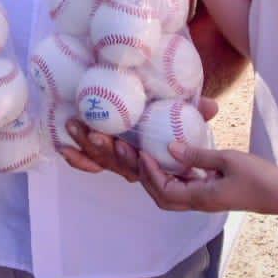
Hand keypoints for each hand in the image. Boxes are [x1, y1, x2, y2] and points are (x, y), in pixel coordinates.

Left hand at [61, 97, 216, 182]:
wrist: (167, 127)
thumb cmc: (178, 124)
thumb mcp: (189, 118)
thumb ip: (198, 113)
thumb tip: (212, 107)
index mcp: (159, 162)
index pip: (149, 170)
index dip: (140, 164)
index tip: (135, 150)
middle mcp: (138, 167)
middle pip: (121, 166)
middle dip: (107, 152)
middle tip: (96, 135)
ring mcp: (120, 163)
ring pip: (103, 162)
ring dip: (87, 147)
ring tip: (77, 127)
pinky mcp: (105, 156)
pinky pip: (90, 164)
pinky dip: (78, 159)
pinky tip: (64, 149)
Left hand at [136, 141, 277, 215]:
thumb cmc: (258, 177)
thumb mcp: (228, 160)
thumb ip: (198, 155)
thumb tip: (170, 147)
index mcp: (200, 198)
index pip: (163, 191)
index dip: (150, 173)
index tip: (143, 152)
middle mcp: (199, 203)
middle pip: (162, 197)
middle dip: (147, 178)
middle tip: (139, 155)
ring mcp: (205, 200)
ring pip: (172, 193)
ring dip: (158, 176)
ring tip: (151, 154)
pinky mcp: (212, 194)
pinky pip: (185, 187)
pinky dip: (174, 175)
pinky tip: (176, 157)